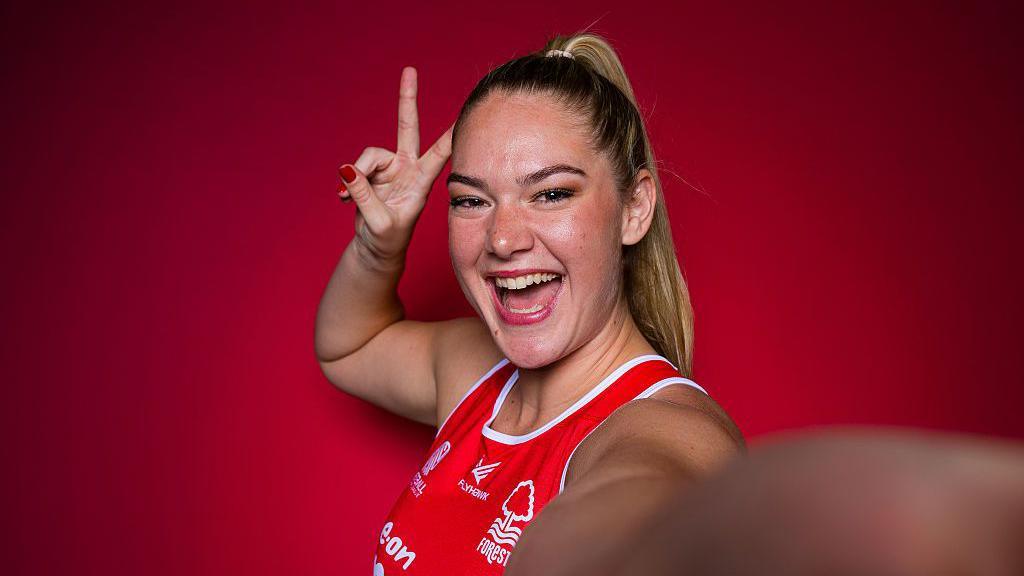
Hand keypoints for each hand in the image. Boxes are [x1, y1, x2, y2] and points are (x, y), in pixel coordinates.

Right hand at [338, 66, 452, 262]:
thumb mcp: (378, 222)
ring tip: (348, 197)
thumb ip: (364, 196)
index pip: (438, 154)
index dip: (448, 136)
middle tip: (409, 71)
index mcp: (420, 182)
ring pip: (368, 156)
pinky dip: (347, 183)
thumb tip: (348, 170)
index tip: (462, 116)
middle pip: (406, 128)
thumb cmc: (387, 240)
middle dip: (406, 100)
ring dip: (357, 175)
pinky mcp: (370, 174)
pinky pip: (354, 168)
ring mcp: (388, 169)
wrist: (376, 248)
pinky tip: (344, 198)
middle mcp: (406, 169)